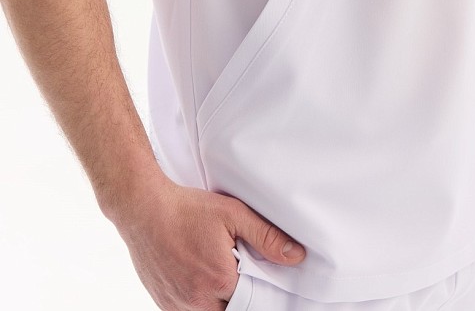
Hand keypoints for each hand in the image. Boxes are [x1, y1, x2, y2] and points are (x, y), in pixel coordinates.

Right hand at [110, 175, 305, 309]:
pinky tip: (201, 280)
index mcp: (220, 280)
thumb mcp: (233, 214)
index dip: (261, 292)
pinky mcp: (163, 304)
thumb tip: (295, 256)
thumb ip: (266, 237)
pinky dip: (200, 303)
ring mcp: (178, 305)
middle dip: (241, 300)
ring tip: (221, 276)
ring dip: (220, 303)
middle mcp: (197, 301)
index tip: (262, 281)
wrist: (143, 209)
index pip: (253, 302)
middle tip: (240, 276)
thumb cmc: (187, 209)